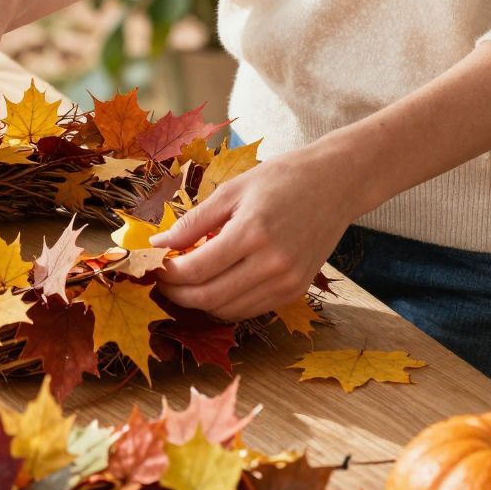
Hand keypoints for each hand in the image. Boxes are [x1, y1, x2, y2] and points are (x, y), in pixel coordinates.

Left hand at [155, 144, 353, 320]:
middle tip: (162, 279)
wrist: (337, 183)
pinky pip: (250, 310)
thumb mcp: (233, 190)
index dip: (167, 273)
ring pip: (227, 311)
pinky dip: (226, 303)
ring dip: (200, 302)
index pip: (196, 270)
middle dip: (177, 293)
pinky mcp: (296, 291)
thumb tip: (159, 244)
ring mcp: (287, 282)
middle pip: (208, 298)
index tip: (153, 264)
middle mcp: (272, 264)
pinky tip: (217, 283)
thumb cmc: (283, 178)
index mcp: (252, 232)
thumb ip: (194, 221)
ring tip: (187, 281)